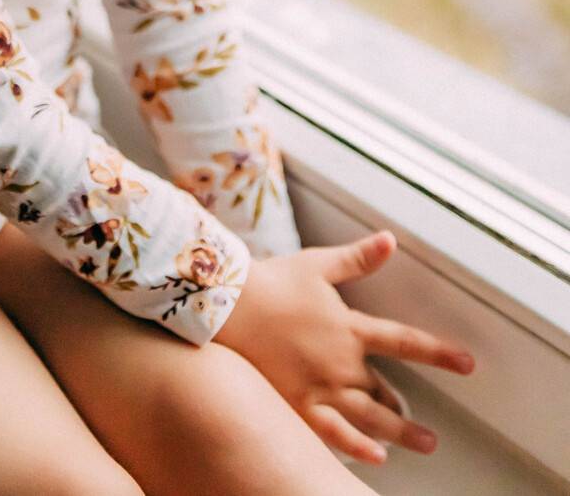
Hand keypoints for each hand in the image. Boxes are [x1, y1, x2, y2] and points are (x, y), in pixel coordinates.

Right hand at [216, 230, 474, 464]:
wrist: (229, 308)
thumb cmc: (272, 283)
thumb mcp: (318, 265)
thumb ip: (357, 258)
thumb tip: (390, 240)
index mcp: (349, 328)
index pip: (405, 342)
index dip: (439, 353)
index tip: (467, 364)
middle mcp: (341, 363)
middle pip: (385, 390)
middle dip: (404, 406)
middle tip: (419, 419)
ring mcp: (321, 387)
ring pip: (370, 417)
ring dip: (400, 431)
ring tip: (422, 442)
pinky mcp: (298, 405)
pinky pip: (334, 433)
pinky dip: (359, 447)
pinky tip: (377, 457)